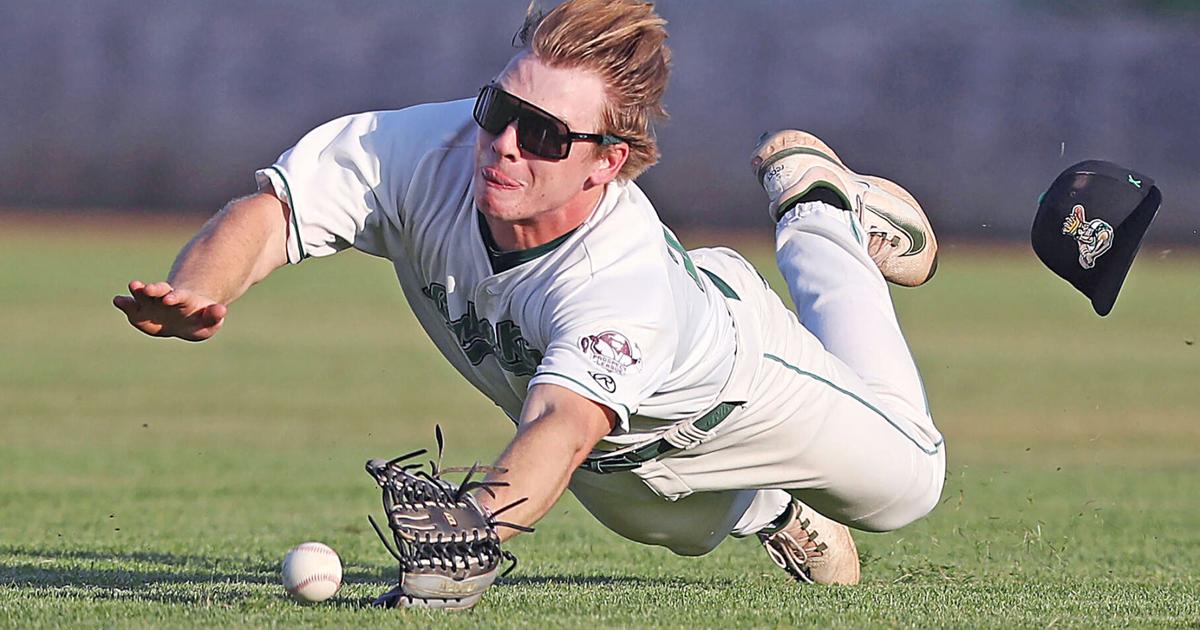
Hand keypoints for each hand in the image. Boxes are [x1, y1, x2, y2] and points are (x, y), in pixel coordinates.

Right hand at [112, 280, 227, 340]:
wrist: (185, 318)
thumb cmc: (199, 320)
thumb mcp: (210, 321)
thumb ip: (215, 316)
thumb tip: (222, 310)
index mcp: (184, 300)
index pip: (180, 296)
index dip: (175, 297)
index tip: (169, 299)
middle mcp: (165, 297)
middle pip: (159, 290)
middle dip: (154, 289)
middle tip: (147, 288)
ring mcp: (151, 303)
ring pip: (143, 295)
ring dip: (138, 291)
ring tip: (133, 285)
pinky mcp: (139, 311)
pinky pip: (130, 307)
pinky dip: (124, 303)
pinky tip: (117, 300)